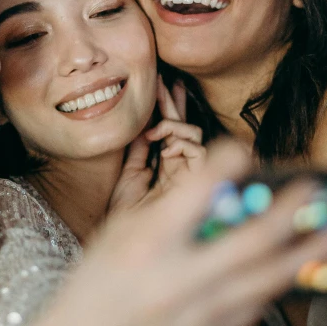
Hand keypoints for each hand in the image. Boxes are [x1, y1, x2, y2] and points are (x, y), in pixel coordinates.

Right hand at [28, 140, 326, 325]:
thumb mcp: (121, 230)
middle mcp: (173, 280)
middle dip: (287, 211)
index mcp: (144, 245)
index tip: (243, 148)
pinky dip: (274, 281)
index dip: (223, 165)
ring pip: (266, 280)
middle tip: (311, 187)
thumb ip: (169, 210)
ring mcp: (195, 315)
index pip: (193, 195)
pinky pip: (254, 307)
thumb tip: (219, 186)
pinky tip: (291, 264)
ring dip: (305, 252)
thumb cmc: (99, 278)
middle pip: (248, 243)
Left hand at [108, 77, 203, 212]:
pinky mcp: (198, 184)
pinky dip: (182, 143)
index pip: (171, 130)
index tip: (160, 83)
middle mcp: (182, 168)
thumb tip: (142, 123)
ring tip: (156, 132)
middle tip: (163, 81)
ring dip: (175, 126)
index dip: (168, 106)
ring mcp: (191, 175)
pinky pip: (199, 152)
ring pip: (196, 136)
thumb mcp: (130, 175)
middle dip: (173, 103)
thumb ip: (138, 151)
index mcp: (166, 166)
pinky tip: (165, 149)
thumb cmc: (127, 216)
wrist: (127, 244)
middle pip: (184, 127)